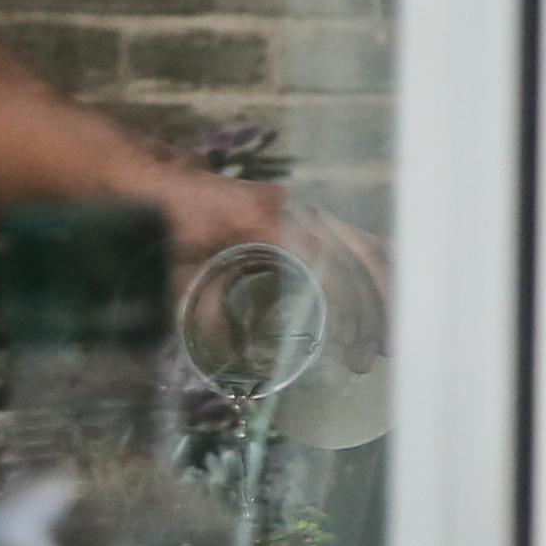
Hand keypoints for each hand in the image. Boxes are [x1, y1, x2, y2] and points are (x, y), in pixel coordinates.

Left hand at [172, 181, 390, 368]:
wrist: (160, 187)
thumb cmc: (166, 226)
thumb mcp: (179, 275)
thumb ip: (209, 314)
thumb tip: (237, 358)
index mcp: (266, 221)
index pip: (327, 263)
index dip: (348, 305)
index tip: (354, 346)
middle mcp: (296, 210)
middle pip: (360, 253)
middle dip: (380, 303)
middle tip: (382, 352)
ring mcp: (305, 210)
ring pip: (364, 244)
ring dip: (382, 289)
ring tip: (385, 338)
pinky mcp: (306, 216)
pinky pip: (352, 240)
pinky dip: (373, 270)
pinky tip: (382, 302)